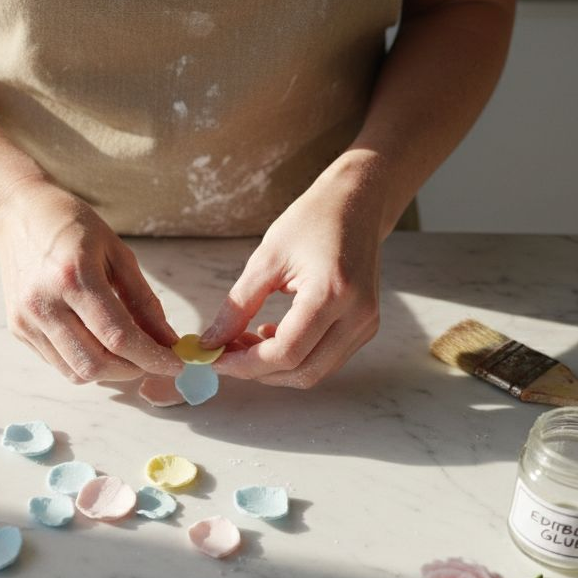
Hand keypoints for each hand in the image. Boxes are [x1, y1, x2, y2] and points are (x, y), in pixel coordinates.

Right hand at [0, 179, 181, 383]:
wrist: (17, 215)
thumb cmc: (71, 226)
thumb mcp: (117, 253)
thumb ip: (144, 300)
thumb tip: (167, 340)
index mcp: (74, 276)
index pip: (118, 336)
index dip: (152, 357)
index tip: (175, 364)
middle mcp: (45, 303)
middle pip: (95, 364)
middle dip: (132, 370)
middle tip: (153, 360)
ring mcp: (26, 320)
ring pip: (75, 372)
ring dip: (109, 372)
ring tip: (127, 354)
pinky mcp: (18, 329)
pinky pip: (58, 363)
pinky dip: (85, 363)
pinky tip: (97, 342)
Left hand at [199, 154, 386, 387]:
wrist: (357, 205)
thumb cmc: (312, 221)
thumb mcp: (266, 257)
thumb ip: (238, 305)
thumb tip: (211, 343)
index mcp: (332, 293)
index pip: (286, 352)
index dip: (246, 364)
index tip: (214, 359)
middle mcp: (357, 315)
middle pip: (302, 372)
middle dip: (258, 371)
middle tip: (225, 352)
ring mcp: (366, 324)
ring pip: (314, 373)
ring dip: (275, 368)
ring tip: (244, 341)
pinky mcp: (365, 327)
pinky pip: (325, 360)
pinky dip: (294, 359)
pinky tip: (271, 334)